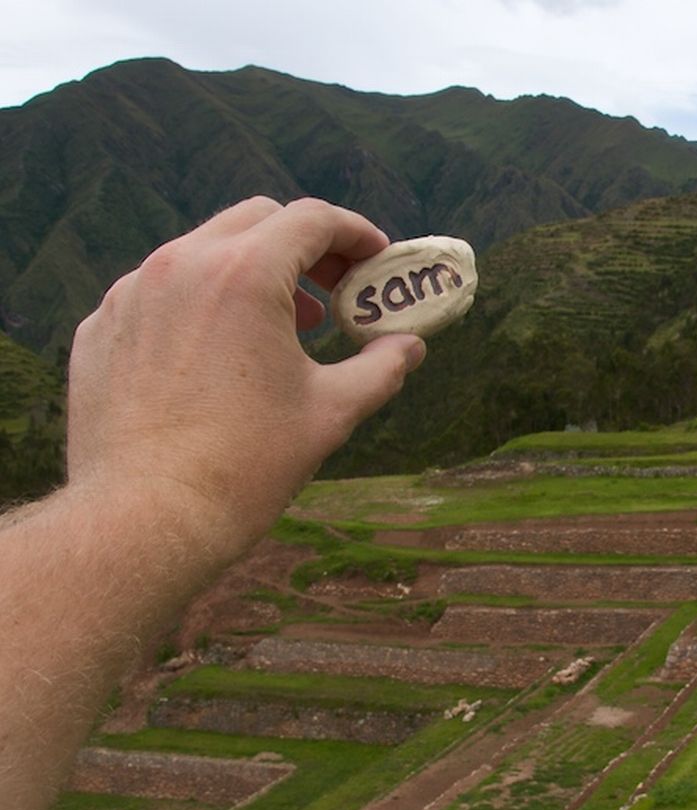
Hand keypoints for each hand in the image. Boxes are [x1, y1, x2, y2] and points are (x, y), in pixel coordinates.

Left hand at [65, 196, 425, 553]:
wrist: (146, 518)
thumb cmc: (245, 464)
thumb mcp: (332, 411)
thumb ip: (380, 367)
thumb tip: (409, 347)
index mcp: (245, 275)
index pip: (311, 219)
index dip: (355, 233)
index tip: (376, 259)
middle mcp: (180, 266)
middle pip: (256, 220)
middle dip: (303, 246)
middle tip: (333, 290)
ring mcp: (131, 295)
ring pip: (201, 253)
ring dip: (251, 273)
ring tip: (281, 330)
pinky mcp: (101, 329)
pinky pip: (158, 294)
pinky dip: (199, 305)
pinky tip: (220, 358)